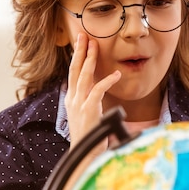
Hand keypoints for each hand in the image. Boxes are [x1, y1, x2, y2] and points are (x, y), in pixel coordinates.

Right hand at [65, 33, 120, 151]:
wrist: (83, 153)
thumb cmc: (89, 135)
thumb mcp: (86, 114)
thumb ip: (89, 101)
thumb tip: (96, 91)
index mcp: (72, 99)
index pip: (74, 73)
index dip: (77, 57)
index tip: (81, 43)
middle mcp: (73, 99)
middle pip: (75, 70)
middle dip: (79, 51)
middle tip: (83, 36)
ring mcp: (79, 104)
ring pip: (84, 76)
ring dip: (90, 59)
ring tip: (95, 46)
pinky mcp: (89, 110)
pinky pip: (98, 91)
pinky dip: (107, 81)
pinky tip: (116, 74)